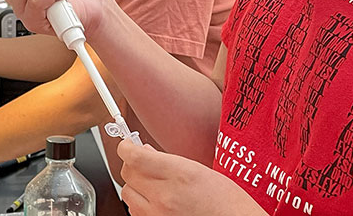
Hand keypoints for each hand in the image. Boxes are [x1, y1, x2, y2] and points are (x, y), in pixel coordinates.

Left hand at [118, 140, 267, 215]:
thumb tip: (144, 153)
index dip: (125, 147)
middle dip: (131, 163)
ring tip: (149, 181)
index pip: (134, 157)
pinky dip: (139, 202)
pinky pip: (135, 211)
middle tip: (140, 159)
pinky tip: (153, 198)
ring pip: (127, 193)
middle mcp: (165, 196)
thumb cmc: (227, 200)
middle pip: (127, 173)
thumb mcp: (199, 170)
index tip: (126, 144)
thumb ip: (168, 161)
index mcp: (179, 174)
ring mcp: (158, 215)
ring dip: (134, 184)